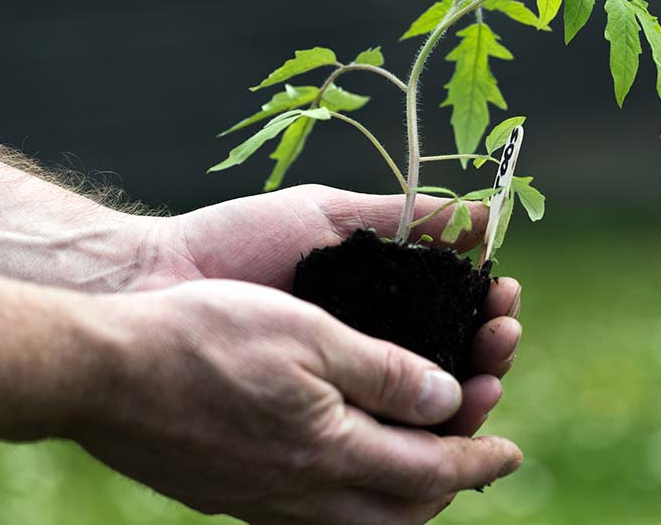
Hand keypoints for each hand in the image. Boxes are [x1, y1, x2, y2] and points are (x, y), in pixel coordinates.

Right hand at [77, 280, 521, 522]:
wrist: (99, 371)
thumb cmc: (203, 336)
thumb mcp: (310, 335)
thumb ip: (388, 374)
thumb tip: (451, 402)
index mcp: (331, 452)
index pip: (432, 472)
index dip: (479, 458)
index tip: (511, 449)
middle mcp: (302, 494)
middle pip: (401, 514)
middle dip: (449, 487)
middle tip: (477, 455)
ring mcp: (262, 501)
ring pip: (357, 521)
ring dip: (401, 494)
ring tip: (421, 461)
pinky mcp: (230, 495)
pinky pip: (311, 513)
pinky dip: (350, 493)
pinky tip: (343, 460)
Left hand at [126, 185, 522, 434]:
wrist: (157, 281)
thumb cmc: (238, 242)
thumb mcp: (329, 218)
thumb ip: (404, 217)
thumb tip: (484, 212)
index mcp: (375, 305)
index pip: (451, 320)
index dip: (486, 313)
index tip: (503, 297)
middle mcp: (364, 356)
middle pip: (450, 372)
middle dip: (489, 359)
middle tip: (501, 340)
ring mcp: (339, 399)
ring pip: (424, 418)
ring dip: (467, 401)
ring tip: (487, 379)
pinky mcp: (310, 435)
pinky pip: (375, 448)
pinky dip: (415, 439)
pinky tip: (439, 423)